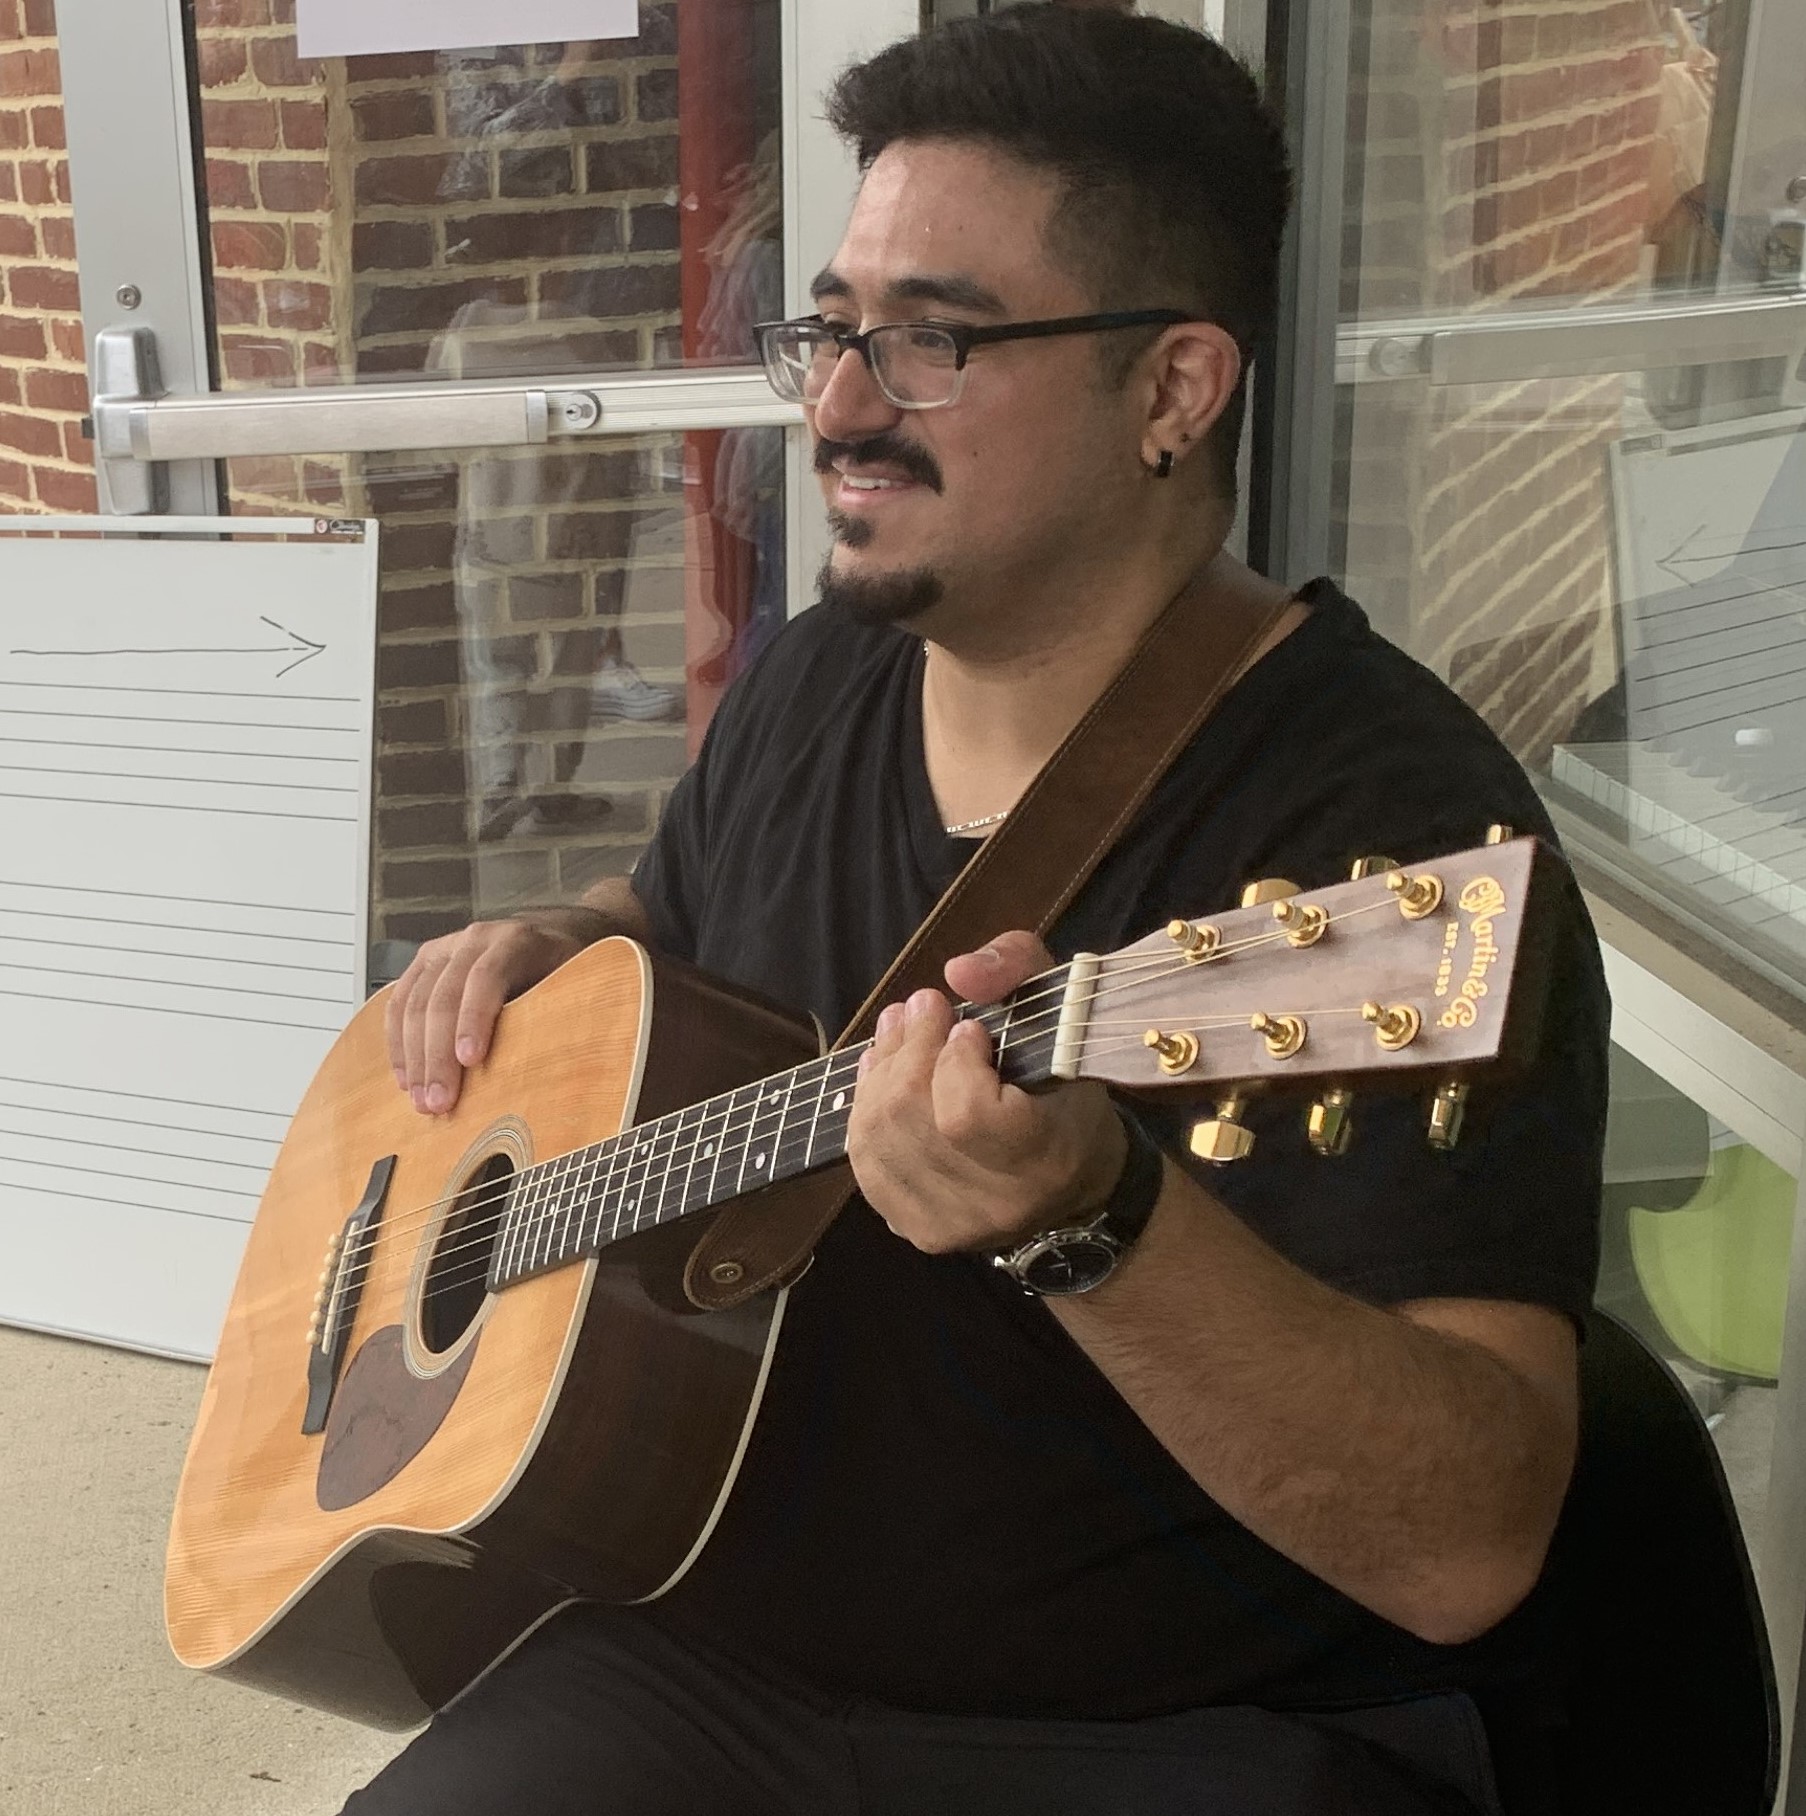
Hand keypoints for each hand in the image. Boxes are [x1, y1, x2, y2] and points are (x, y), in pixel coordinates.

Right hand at [385, 919, 587, 1115]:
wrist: (551, 935)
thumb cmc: (562, 968)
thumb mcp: (574, 982)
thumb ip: (558, 1012)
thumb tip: (549, 1071)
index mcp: (515, 941)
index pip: (486, 976)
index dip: (474, 1018)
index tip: (470, 1060)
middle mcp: (474, 939)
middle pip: (444, 996)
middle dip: (438, 1055)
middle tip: (440, 1101)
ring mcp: (444, 950)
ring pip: (414, 1003)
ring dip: (415, 1058)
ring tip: (422, 1099)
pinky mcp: (423, 965)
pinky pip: (398, 1005)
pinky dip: (400, 1045)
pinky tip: (407, 1078)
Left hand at [846, 931, 1127, 1253]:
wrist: (1075, 1182)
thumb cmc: (1070, 1090)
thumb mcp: (1067, 1013)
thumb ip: (1019, 970)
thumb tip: (958, 972)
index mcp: (1046, 1159)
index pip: (967, 1115)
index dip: (953, 1061)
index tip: (969, 1028)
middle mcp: (996, 1205)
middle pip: (910, 1120)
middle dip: (907, 1051)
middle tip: (921, 1007)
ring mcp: (952, 1224)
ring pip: (878, 1138)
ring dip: (879, 1072)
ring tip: (897, 1030)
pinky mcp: (919, 1231)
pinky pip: (868, 1162)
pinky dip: (865, 1109)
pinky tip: (879, 1074)